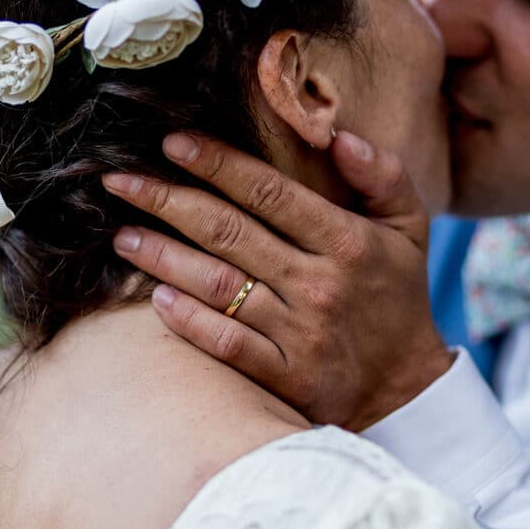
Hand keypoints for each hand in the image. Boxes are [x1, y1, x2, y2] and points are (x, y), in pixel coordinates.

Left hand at [103, 132, 452, 430]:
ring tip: (123, 236)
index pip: (270, 192)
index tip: (172, 143)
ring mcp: (299, 334)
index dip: (217, 164)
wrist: (407, 391)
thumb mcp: (410, 229)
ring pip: (218, 286)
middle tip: (119, 181)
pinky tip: (156, 299)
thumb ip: (383, 177)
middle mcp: (319, 284)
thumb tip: (339, 137)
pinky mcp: (284, 377)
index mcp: (346, 241)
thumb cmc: (399, 298)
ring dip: (164, 258)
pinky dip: (188, 320)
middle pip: (229, 233)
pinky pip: (226, 344)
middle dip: (167, 201)